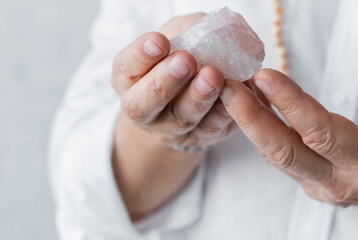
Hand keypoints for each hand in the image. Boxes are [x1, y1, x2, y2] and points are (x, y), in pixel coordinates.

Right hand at [110, 13, 235, 220]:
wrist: (190, 97)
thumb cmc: (181, 56)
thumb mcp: (177, 36)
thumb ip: (186, 31)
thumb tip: (208, 30)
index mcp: (129, 78)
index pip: (126, 68)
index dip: (140, 55)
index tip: (159, 41)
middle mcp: (143, 108)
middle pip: (144, 103)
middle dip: (165, 81)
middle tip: (185, 61)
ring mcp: (170, 128)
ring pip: (181, 118)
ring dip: (197, 98)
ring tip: (212, 76)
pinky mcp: (200, 138)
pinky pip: (210, 129)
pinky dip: (222, 113)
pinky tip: (231, 96)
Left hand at [220, 45, 357, 238]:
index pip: (322, 134)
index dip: (291, 105)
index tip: (265, 76)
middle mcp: (341, 182)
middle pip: (284, 152)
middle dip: (251, 118)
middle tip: (225, 84)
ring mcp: (324, 188)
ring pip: (277, 156)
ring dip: (251, 122)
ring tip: (230, 86)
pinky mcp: (314, 185)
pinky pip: (282, 157)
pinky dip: (263, 130)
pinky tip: (251, 102)